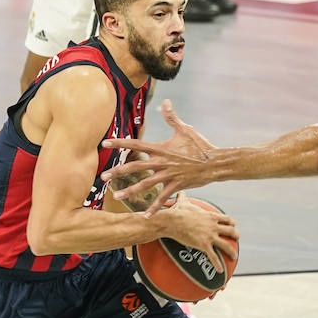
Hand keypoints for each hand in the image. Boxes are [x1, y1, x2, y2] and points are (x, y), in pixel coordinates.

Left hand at [100, 100, 215, 214]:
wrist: (214, 163)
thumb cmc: (200, 146)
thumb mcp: (185, 129)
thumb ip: (172, 117)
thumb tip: (166, 101)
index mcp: (161, 148)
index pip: (136, 144)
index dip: (119, 143)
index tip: (105, 143)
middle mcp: (162, 162)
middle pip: (135, 166)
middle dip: (118, 171)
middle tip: (103, 177)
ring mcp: (168, 175)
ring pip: (145, 184)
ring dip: (130, 191)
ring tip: (116, 196)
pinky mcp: (176, 186)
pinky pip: (162, 199)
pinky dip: (154, 208)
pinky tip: (145, 216)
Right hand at [164, 194, 238, 273]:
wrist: (172, 221)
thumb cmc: (177, 211)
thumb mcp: (182, 202)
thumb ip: (184, 198)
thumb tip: (180, 192)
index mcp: (210, 216)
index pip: (226, 219)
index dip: (231, 222)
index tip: (234, 224)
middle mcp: (213, 226)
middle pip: (231, 231)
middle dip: (236, 235)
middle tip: (237, 239)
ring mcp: (209, 236)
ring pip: (226, 245)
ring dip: (232, 252)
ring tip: (234, 257)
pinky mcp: (203, 245)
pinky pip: (213, 257)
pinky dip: (218, 264)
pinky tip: (221, 270)